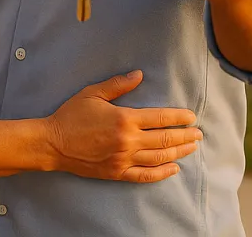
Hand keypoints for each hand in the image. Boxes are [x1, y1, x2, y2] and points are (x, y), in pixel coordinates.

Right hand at [44, 70, 200, 181]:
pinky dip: (162, 173)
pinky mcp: (117, 173)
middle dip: (185, 136)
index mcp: (124, 119)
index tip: (191, 117)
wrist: (53, 143)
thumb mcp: (93, 93)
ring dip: (179, 152)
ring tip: (192, 148)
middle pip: (165, 139)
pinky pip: (145, 175)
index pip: (160, 118)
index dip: (179, 118)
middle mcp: (128, 141)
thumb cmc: (71, 115)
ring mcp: (123, 159)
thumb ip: (118, 85)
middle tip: (199, 134)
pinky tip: (173, 168)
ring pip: (159, 157)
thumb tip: (139, 75)